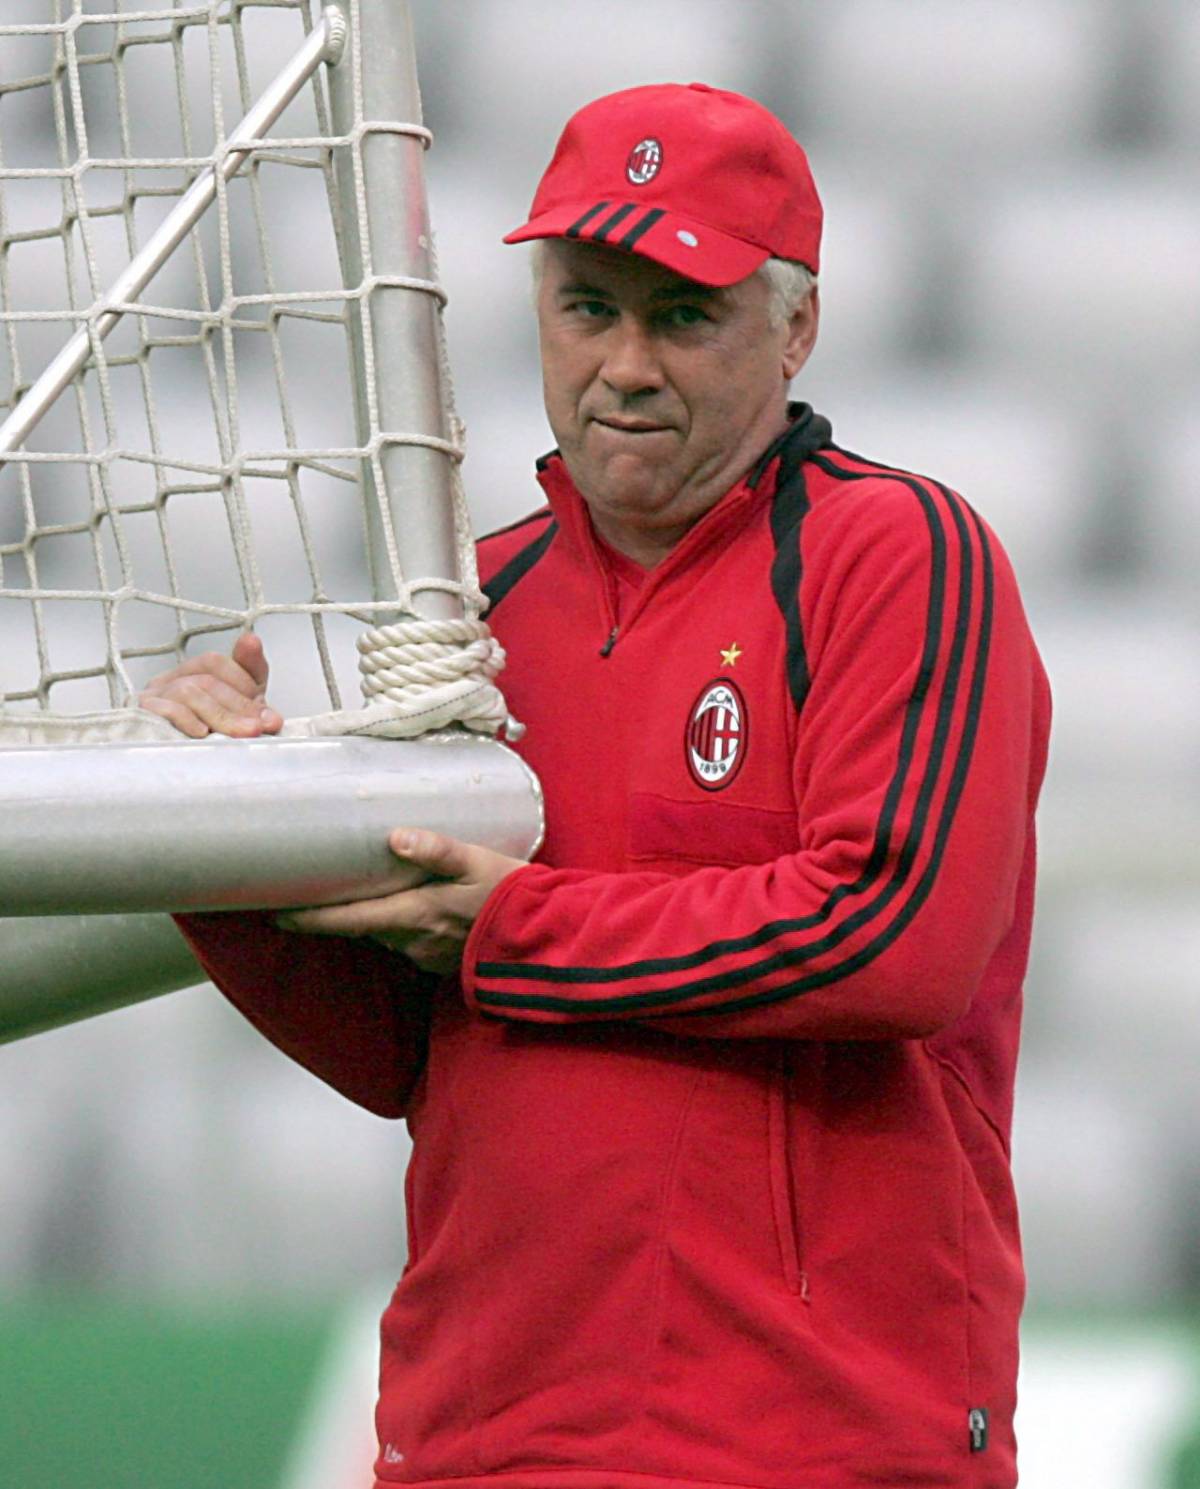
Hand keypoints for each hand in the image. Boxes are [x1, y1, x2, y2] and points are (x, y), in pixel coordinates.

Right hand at [139, 632, 282, 737]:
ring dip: (221, 715)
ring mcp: (152, 698)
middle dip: (240, 704)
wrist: (172, 769)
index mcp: (189, 675)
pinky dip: (189, 720)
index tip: (263, 710)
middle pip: (206, 680)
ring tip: (242, 733)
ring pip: (188, 692)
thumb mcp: (237, 707)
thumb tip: (253, 640)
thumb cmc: (209, 736)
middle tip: (259, 726)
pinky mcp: (141, 717)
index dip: (243, 681)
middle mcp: (168, 682)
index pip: (214, 662)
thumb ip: (250, 675)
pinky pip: (166, 710)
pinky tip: (205, 733)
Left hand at [277, 828, 525, 974]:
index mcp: (416, 914)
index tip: (277, 915)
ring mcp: (427, 955)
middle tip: (316, 890)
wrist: (546, 937)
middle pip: (362, 926)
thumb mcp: (478, 862)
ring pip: (386, 933)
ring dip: (374, 916)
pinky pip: (409, 941)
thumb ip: (438, 848)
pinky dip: (402, 925)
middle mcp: (413, 941)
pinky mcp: (441, 961)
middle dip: (339, 912)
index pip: (348, 920)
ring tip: (365, 890)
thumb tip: (396, 836)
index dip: (310, 919)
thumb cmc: (513, 896)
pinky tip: (414, 907)